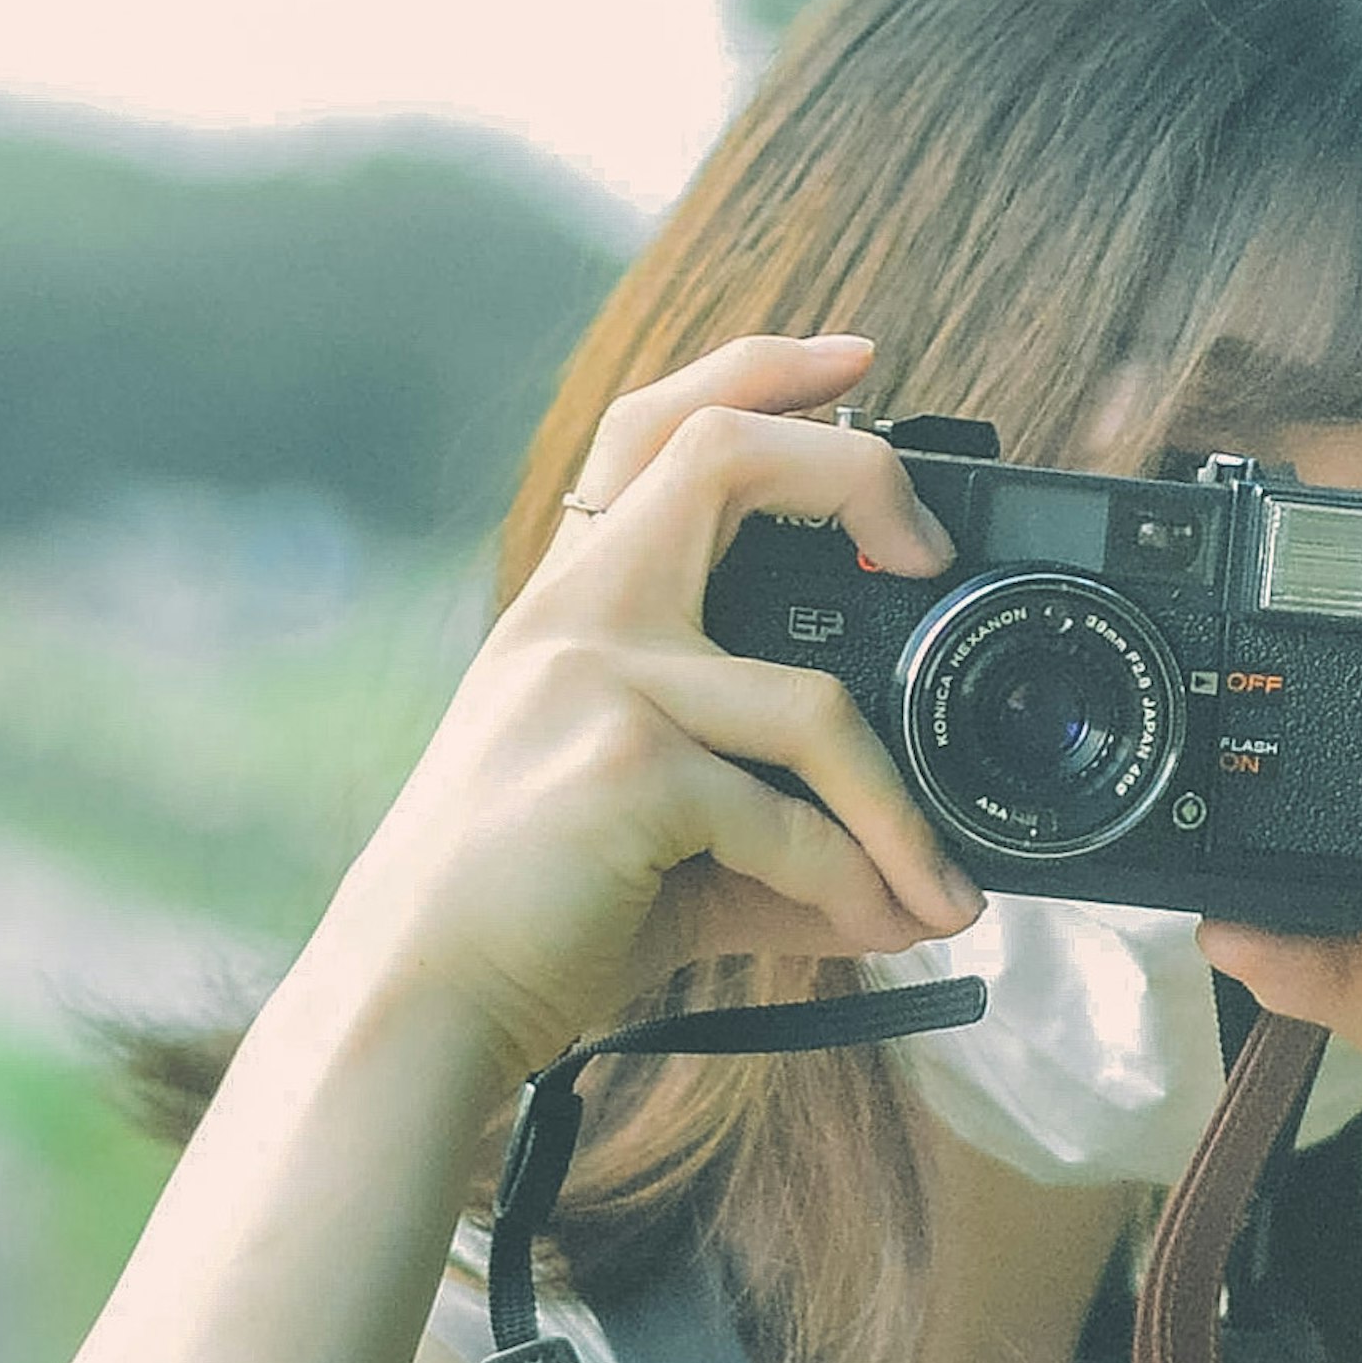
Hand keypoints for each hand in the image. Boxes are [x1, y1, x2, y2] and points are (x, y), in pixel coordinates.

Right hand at [333, 334, 982, 1079]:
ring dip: (902, 816)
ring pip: (816, 707)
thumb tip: (919, 887)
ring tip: (944, 894)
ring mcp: (596, 682)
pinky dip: (853, 886)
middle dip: (855, 469)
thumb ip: (782, 832)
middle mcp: (579, 615)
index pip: (660, 428)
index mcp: (579, 601)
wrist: (417, 1002)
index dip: (763, 370)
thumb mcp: (664, 842)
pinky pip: (790, 824)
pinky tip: (881, 933)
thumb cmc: (527, 913)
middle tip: (927, 551)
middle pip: (722, 451)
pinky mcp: (622, 771)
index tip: (857, 361)